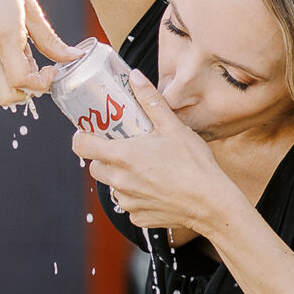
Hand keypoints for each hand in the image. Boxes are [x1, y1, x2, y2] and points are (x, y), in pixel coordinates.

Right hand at [0, 0, 81, 107]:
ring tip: (34, 56)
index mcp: (4, 35)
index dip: (42, 83)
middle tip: (44, 74)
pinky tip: (22, 50)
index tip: (54, 69)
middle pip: (6, 97)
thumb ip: (50, 39)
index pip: (22, 80)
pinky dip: (12, 71)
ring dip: (21, 81)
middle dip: (29, 93)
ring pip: (1, 86)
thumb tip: (72, 57)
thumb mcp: (30, 6)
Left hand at [74, 71, 237, 239]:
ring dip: (121, 176)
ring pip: (112, 186)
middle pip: (95, 167)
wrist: (212, 204)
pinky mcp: (138, 216)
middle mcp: (120, 181)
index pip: (81, 146)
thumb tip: (134, 77)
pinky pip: (128, 203)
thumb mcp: (173, 127)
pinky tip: (156, 187)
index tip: (92, 131)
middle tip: (125, 148)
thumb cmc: (195, 165)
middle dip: (104, 157)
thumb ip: (150, 101)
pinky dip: (136, 195)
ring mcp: (128, 201)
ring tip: (146, 168)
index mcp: (123, 156)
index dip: (83, 136)